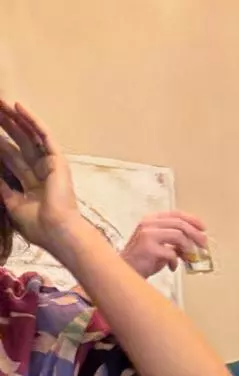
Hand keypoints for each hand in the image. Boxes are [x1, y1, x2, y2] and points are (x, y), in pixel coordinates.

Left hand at [0, 101, 77, 254]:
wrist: (57, 231)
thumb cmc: (39, 226)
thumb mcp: (13, 204)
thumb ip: (4, 188)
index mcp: (32, 185)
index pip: (11, 158)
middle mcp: (41, 172)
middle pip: (19, 143)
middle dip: (5, 126)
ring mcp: (50, 165)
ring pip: (29, 135)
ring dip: (15, 119)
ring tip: (1, 103)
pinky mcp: (57, 160)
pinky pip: (43, 135)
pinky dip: (32, 121)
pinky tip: (18, 107)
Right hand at [120, 210, 207, 276]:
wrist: (126, 270)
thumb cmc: (144, 259)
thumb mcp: (161, 246)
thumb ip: (175, 242)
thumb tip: (193, 244)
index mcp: (152, 220)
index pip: (176, 214)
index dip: (192, 220)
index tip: (203, 228)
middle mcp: (149, 224)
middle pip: (179, 223)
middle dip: (195, 234)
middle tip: (204, 244)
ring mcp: (148, 234)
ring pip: (178, 235)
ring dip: (188, 248)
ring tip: (190, 257)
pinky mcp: (149, 248)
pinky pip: (171, 252)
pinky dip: (175, 261)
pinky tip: (173, 267)